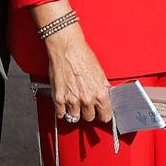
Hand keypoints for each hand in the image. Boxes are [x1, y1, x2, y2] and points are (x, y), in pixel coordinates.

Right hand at [35, 2, 110, 123]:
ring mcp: (72, 100)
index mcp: (100, 93)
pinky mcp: (59, 98)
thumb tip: (106, 97)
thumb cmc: (82, 56)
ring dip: (74, 111)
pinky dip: (62, 110)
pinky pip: (60, 114)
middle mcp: (86, 99)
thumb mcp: (100, 72)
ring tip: (74, 101)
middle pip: (89, 118)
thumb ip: (103, 87)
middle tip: (86, 103)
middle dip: (88, 111)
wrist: (67, 48)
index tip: (101, 113)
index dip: (103, 114)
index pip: (106, 116)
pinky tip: (65, 102)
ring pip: (75, 118)